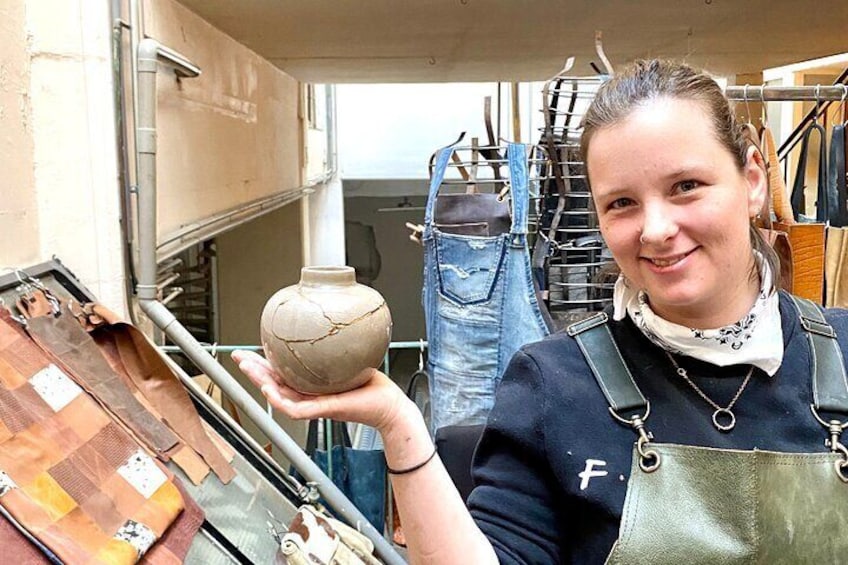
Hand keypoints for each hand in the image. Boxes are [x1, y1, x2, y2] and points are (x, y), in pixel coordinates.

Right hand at [231, 350, 412, 432]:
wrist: (387, 404)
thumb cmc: (369, 384)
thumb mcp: (347, 359)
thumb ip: (333, 346)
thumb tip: (329, 317)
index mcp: (310, 385)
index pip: (279, 374)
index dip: (261, 362)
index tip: (247, 350)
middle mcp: (307, 396)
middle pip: (272, 384)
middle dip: (252, 371)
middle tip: (238, 357)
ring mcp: (313, 406)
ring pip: (278, 397)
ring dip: (260, 382)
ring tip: (248, 369)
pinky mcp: (322, 412)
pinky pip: (295, 409)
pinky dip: (279, 400)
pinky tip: (269, 389)